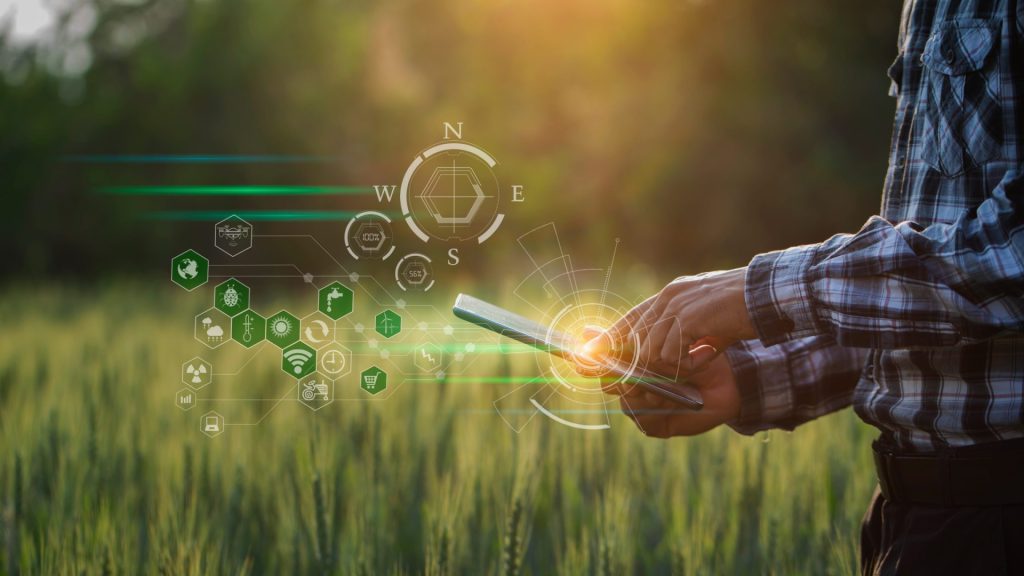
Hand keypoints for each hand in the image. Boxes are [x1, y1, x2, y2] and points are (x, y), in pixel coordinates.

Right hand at [577, 327, 740, 436]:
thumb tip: (583, 332)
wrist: (728, 379)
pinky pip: (642, 417)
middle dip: (623, 371)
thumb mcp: (660, 339)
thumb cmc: (695, 354)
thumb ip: (624, 337)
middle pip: (608, 384)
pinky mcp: (654, 425)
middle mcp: (629, 390)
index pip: (598, 367)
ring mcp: (640, 409)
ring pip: (625, 400)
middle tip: (639, 362)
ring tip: (667, 379)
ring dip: (646, 387)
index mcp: (626, 368)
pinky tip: (673, 396)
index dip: (590, 362)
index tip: (584, 354)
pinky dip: (657, 404)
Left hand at [582, 268, 754, 374]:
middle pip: (633, 340)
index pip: (631, 320)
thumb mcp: (706, 320)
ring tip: (702, 359)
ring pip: (650, 353)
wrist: (769, 296)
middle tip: (651, 377)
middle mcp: (669, 298)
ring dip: (673, 366)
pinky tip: (709, 355)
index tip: (590, 357)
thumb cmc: (742, 311)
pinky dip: (688, 365)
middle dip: (636, 366)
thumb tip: (656, 356)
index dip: (610, 340)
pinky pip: (671, 357)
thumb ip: (679, 330)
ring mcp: (676, 306)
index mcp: (672, 295)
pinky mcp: (686, 319)